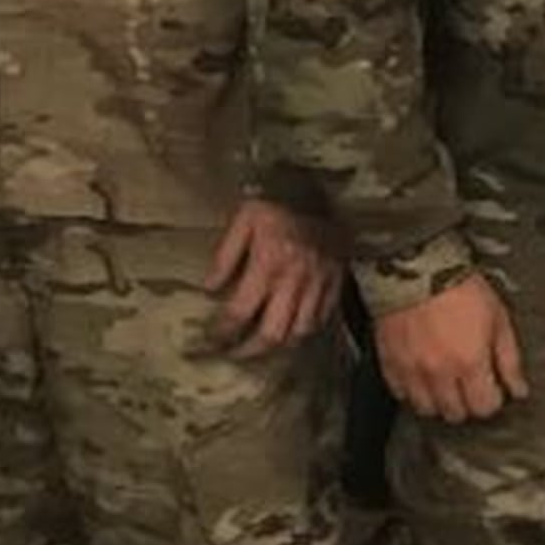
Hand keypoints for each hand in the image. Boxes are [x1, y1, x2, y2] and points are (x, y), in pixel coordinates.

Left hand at [205, 196, 338, 356]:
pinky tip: (288, 334)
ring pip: (298, 334)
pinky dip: (302, 334)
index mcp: (268, 264)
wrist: (325, 191)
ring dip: (276, 348)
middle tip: (232, 353)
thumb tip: (210, 287)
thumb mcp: (245, 219)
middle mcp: (293, 282)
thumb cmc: (280, 203)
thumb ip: (226, 255)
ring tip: (258, 348)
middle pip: (271, 334)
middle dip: (248, 350)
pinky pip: (320, 322)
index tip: (210, 339)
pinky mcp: (334, 285)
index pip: (240, 312)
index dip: (223, 332)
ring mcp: (317, 286)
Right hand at [374, 274, 528, 421]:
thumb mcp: (497, 317)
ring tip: (445, 384)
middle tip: (469, 385)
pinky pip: (400, 393)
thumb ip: (509, 359)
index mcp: (470, 362)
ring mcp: (411, 369)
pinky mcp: (389, 361)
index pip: (484, 407)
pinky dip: (411, 390)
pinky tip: (421, 375)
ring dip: (438, 401)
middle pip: (455, 414)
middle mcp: (439, 372)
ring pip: (426, 409)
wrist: (415, 264)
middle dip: (467, 403)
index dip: (492, 400)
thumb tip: (518, 389)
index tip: (491, 388)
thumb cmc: (457, 285)